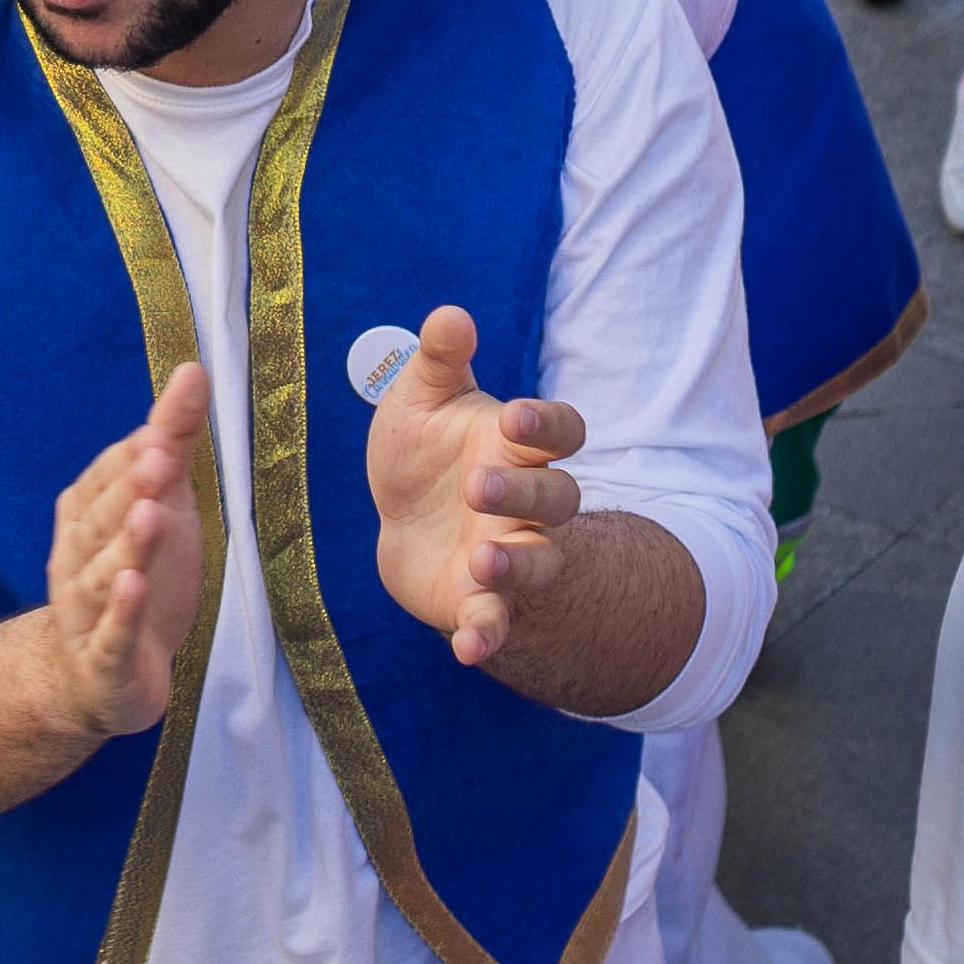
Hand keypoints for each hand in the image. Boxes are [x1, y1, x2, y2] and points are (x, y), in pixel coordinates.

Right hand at [24, 364, 203, 741]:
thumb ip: (172, 440)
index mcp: (85, 516)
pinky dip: (121, 614)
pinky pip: (110, 636)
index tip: (160, 433)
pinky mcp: (103, 661)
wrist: (97, 676)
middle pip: (102, 522)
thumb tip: (193, 368)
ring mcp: (86, 612)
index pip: (107, 478)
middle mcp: (76, 559)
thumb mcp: (162, 502)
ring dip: (126, 546)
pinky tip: (133, 588)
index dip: (132, 458)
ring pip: (104, 576)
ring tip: (150, 516)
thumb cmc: (135, 577)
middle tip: (158, 461)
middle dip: (127, 492)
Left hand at [361, 304, 586, 670]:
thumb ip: (440, 360)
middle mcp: (527, 504)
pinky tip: (469, 647)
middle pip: (558, 498)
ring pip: (539, 562)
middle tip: (477, 485)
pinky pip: (497, 622)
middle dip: (524, 492)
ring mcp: (509, 554)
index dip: (548, 426)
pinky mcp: (482, 601)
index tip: (514, 419)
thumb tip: (451, 315)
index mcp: (517, 447)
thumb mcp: (421, 398)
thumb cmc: (423, 451)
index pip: (561, 433)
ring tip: (481, 556)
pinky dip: (488, 634)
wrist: (401, 522)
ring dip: (517, 563)